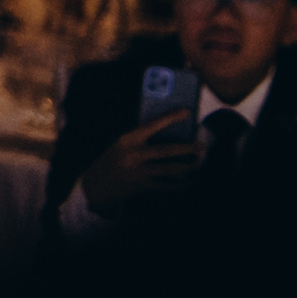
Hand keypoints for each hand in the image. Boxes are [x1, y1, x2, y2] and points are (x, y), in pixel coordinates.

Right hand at [82, 114, 200, 222]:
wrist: (94, 185)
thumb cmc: (112, 161)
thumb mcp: (120, 145)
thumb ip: (140, 140)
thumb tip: (170, 137)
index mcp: (127, 139)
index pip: (152, 125)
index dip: (170, 118)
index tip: (186, 112)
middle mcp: (133, 154)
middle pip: (166, 151)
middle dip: (187, 149)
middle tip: (202, 147)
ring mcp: (137, 171)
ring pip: (169, 169)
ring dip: (186, 168)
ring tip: (198, 164)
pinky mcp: (140, 186)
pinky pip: (165, 185)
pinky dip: (178, 184)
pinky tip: (186, 182)